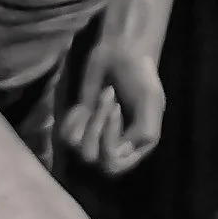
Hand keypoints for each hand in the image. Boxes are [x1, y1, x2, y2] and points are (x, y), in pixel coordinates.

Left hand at [60, 41, 164, 177]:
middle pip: (93, 159)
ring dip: (89, 118)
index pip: (114, 166)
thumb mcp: (151, 102)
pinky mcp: (79, 125)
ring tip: (103, 95)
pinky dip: (74, 117)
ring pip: (78, 148)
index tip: (116, 110)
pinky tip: (85, 103)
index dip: (109, 143)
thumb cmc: (139, 76)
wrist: (122, 53)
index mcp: (137, 147)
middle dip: (96, 128)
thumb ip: (144, 131)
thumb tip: (120, 152)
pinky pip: (66, 137)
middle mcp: (117, 147)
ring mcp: (96, 137)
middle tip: (108, 97)